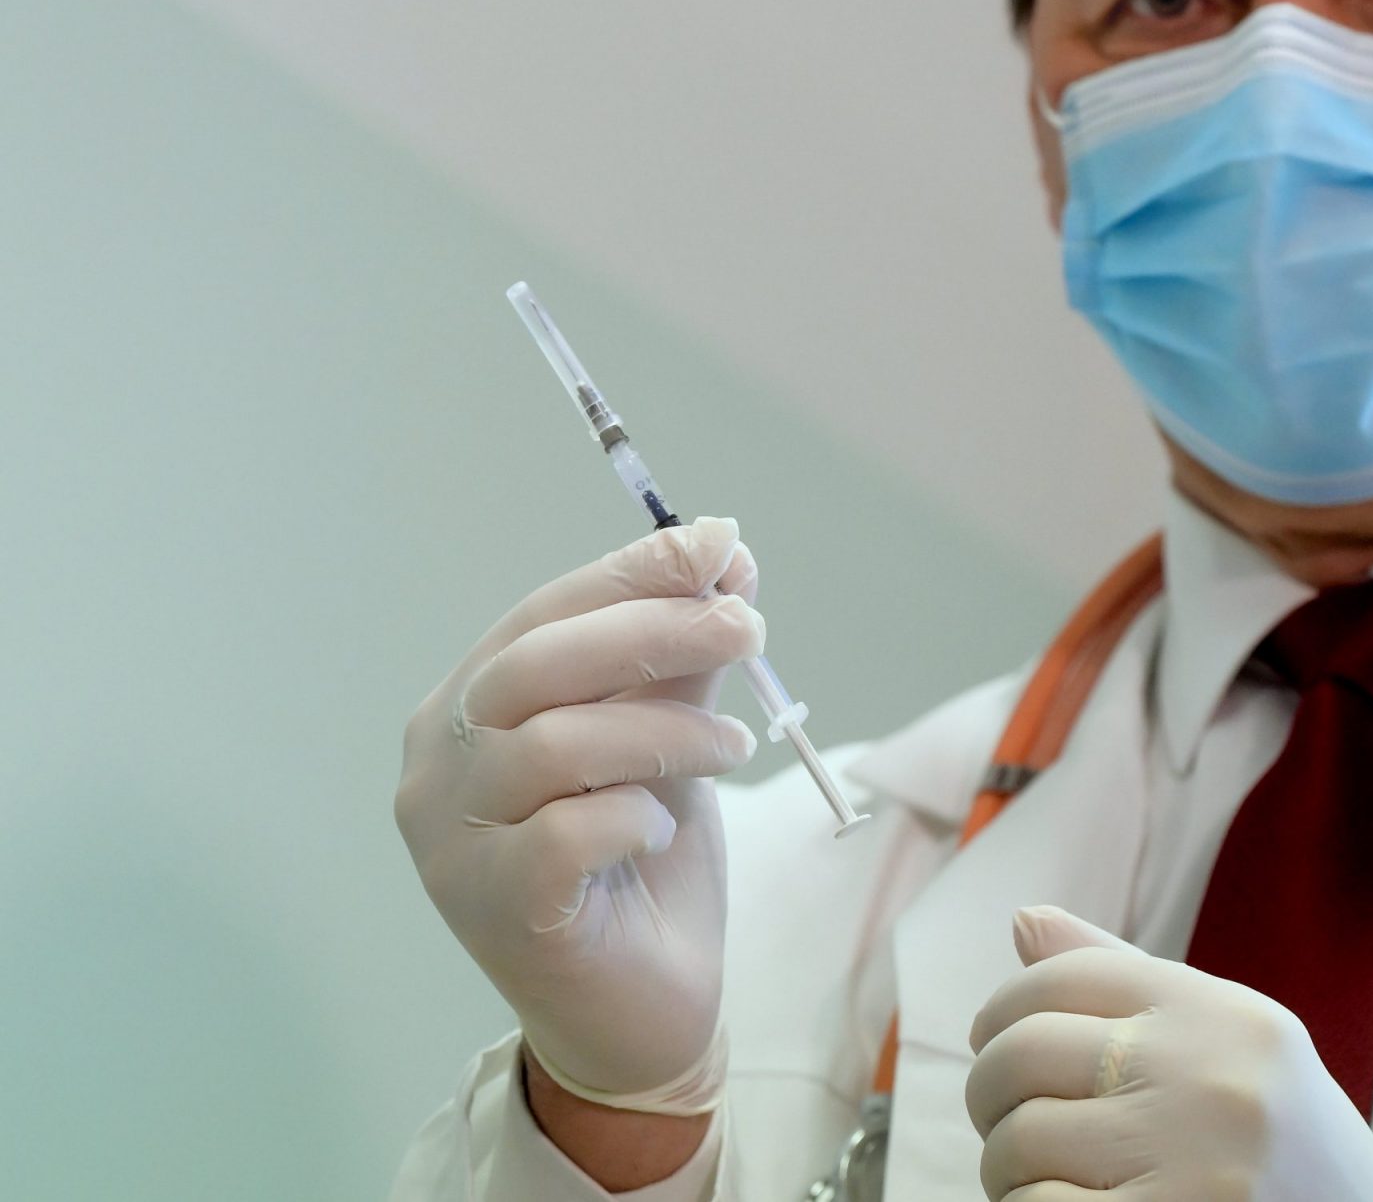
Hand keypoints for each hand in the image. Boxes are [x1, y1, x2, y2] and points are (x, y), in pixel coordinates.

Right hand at [396, 518, 764, 1108]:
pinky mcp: (493, 908)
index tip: (719, 544)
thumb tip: (724, 554)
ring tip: (733, 747)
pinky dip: (630, 817)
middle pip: (537, 665)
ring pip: (554, 745)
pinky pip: (563, 835)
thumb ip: (681, 661)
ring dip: (665, 730)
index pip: (543, 615)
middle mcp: (437, 767)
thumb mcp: (665, 746)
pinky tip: (660, 831)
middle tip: (748, 627)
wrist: (640, 1015)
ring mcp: (452, 842)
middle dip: (654, 630)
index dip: (632, 574)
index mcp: (467, 709)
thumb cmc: (643, 868)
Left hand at [966, 907, 1372, 1201]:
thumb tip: (1023, 921)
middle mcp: (1207, 1076)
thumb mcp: (1233, 1048)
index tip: (995, 1046)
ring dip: (1009, 1171)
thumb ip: (1128, 983)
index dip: (1003, 1012)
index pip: (1063, 976)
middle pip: (1022, 1054)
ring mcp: (1189, 1162)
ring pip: (1017, 1143)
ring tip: (1053, 1179)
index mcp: (1222, 1015)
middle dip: (991, 1095)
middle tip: (1010, 1124)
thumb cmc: (1287, 1152)